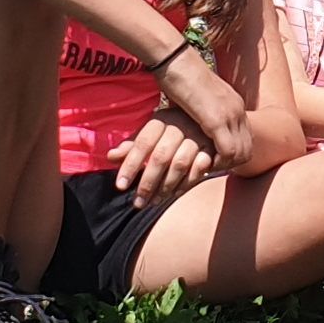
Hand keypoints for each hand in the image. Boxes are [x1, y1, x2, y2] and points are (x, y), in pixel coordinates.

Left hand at [107, 105, 221, 208]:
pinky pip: (200, 169)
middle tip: (138, 202)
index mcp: (161, 120)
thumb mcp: (150, 132)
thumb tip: (111, 157)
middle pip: (161, 157)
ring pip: (180, 165)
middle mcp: (180, 126)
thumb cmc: (171, 130)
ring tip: (154, 202)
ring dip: (166, 186)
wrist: (209, 120)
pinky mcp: (212, 149)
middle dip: (148, 182)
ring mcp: (198, 137)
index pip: (142, 143)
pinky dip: (187, 183)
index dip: (130, 165)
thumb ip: (131, 145)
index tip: (121, 186)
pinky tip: (175, 194)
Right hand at [153, 48, 250, 169]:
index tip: (214, 159)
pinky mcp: (216, 119)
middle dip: (231, 163)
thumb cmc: (178, 78)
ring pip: (240, 152)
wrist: (175, 60)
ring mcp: (230, 114)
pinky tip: (202, 162)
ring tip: (206, 166)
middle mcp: (238, 109)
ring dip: (224, 164)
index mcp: (235, 104)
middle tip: (211, 167)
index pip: (246, 138)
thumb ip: (201, 114)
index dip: (232, 154)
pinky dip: (217, 161)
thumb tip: (193, 126)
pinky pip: (227, 151)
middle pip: (248, 148)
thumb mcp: (197, 99)